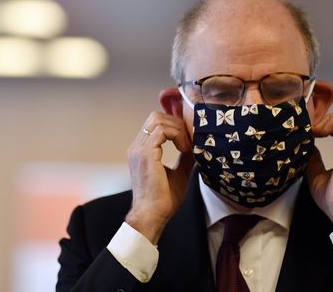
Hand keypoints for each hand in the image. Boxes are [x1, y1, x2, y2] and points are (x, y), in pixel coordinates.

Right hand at [125, 111, 193, 243]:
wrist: (152, 215)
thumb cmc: (163, 200)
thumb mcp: (178, 173)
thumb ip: (184, 157)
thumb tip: (196, 147)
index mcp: (141, 151)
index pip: (155, 124)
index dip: (174, 126)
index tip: (188, 139)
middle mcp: (137, 147)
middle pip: (155, 117)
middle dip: (176, 124)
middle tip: (189, 140)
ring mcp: (139, 149)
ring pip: (158, 120)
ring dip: (177, 129)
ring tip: (187, 146)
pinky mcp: (146, 154)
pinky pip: (162, 131)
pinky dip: (176, 135)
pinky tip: (184, 149)